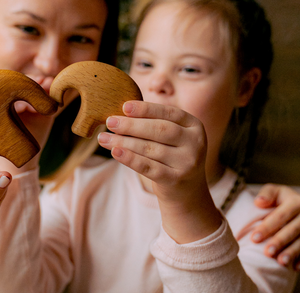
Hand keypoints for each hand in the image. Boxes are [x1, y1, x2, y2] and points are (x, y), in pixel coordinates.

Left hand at [98, 101, 221, 242]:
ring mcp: (188, 162)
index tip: (124, 106)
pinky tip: (115, 152)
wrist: (187, 192)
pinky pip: (149, 167)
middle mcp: (195, 142)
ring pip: (151, 149)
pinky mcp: (176, 179)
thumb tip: (120, 114)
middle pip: (160, 130)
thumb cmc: (171, 156)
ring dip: (124, 142)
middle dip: (132, 125)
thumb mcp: (171, 138)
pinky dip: (130, 159)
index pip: (169, 113)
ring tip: (104, 138)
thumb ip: (153, 124)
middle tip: (109, 122)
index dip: (146, 109)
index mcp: (194, 125)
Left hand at [251, 184, 299, 270]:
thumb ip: (266, 194)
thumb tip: (259, 202)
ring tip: (280, 262)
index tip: (254, 238)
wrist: (291, 204)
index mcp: (297, 201)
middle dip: (279, 241)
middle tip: (267, 252)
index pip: (281, 215)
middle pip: (293, 230)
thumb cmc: (277, 198)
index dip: (268, 227)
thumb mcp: (271, 191)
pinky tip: (296, 268)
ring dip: (292, 252)